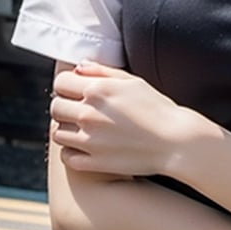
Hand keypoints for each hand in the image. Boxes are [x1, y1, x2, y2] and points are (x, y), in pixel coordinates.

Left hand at [49, 62, 192, 176]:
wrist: (175, 141)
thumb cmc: (158, 109)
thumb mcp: (133, 81)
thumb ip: (102, 71)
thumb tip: (79, 67)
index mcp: (98, 90)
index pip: (61, 82)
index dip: (67, 85)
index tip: (75, 90)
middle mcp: (88, 114)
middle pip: (55, 107)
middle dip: (65, 106)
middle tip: (80, 110)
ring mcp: (89, 140)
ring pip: (57, 133)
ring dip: (68, 129)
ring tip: (86, 129)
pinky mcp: (92, 162)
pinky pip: (66, 156)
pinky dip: (73, 151)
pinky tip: (89, 146)